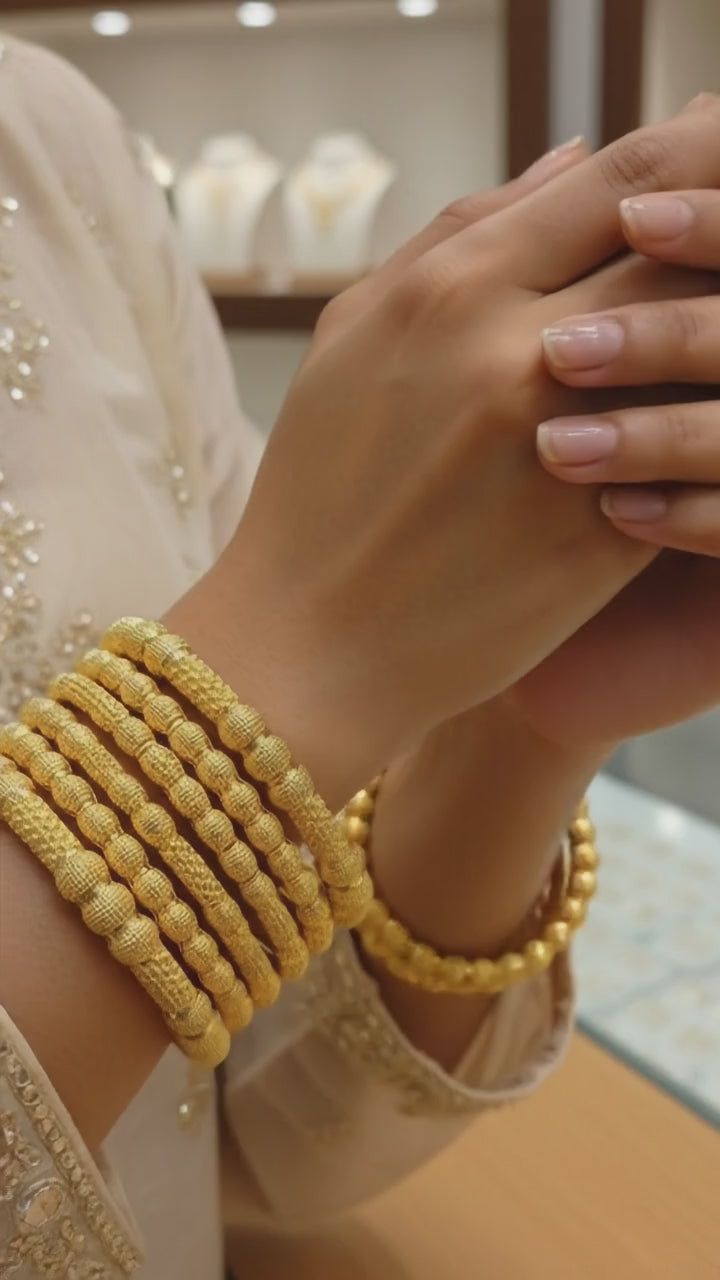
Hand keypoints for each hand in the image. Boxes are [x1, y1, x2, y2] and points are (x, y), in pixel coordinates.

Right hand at [224, 99, 719, 804]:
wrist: (311, 643)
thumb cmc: (321, 484)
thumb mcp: (357, 332)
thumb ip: (462, 234)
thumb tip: (575, 158)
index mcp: (452, 289)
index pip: (626, 180)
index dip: (699, 156)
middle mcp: (516, 354)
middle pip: (686, 258)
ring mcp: (566, 450)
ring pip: (703, 356)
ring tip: (711, 348)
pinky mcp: (599, 540)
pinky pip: (693, 463)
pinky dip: (707, 436)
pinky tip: (702, 433)